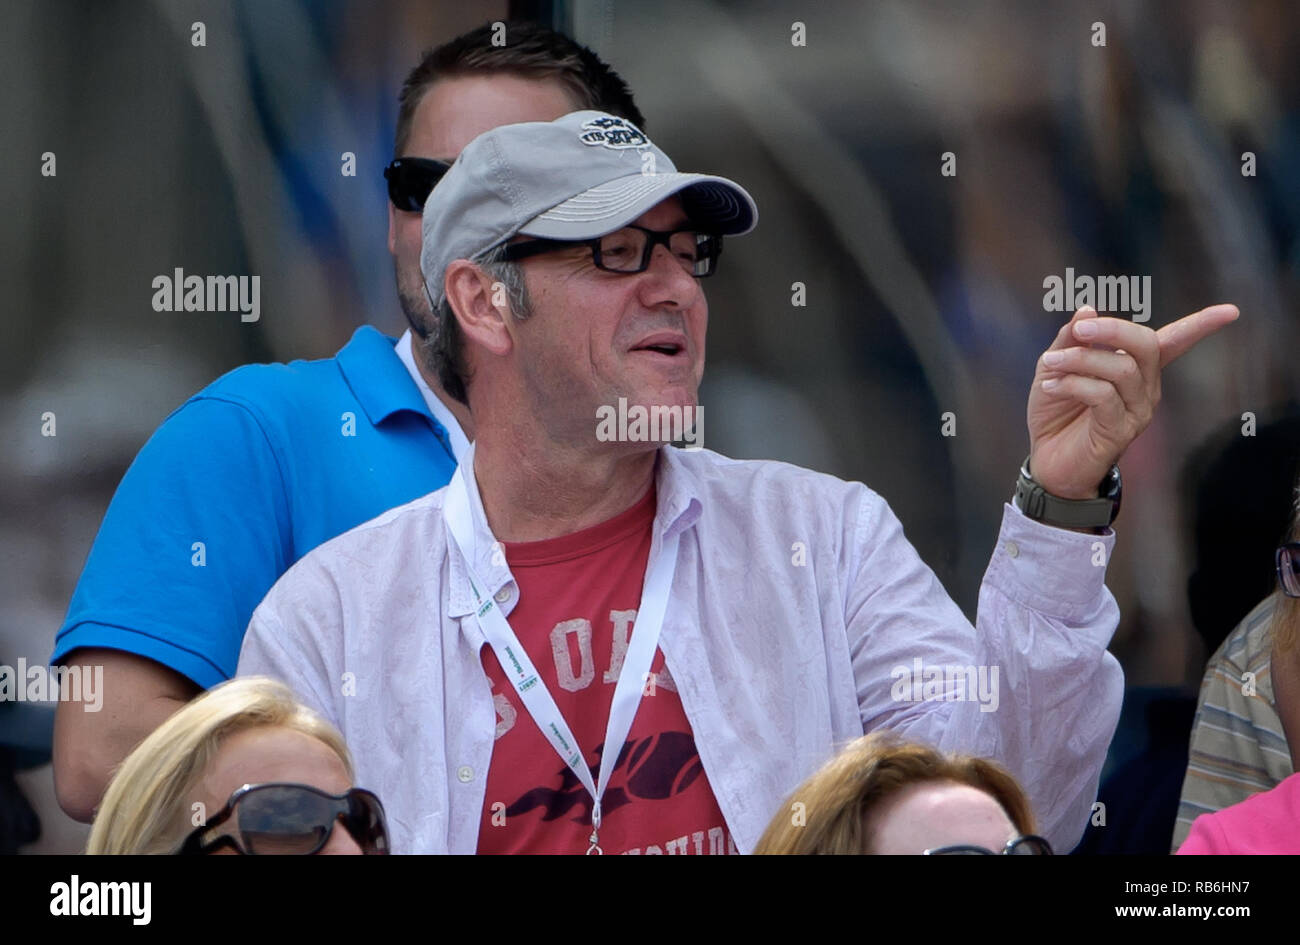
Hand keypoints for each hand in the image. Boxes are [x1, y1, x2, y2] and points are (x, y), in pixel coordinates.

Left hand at [1026, 303, 1238, 498]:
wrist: (1046, 461)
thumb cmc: (1054, 412)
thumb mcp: (1055, 367)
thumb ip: (1070, 339)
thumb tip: (1088, 309)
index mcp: (1136, 369)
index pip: (1174, 342)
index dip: (1201, 325)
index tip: (1231, 311)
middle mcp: (1146, 389)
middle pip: (1147, 344)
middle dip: (1112, 329)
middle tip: (1079, 330)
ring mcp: (1137, 411)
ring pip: (1122, 368)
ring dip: (1080, 358)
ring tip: (1050, 363)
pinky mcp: (1120, 431)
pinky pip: (1102, 394)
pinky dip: (1072, 383)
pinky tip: (1050, 386)